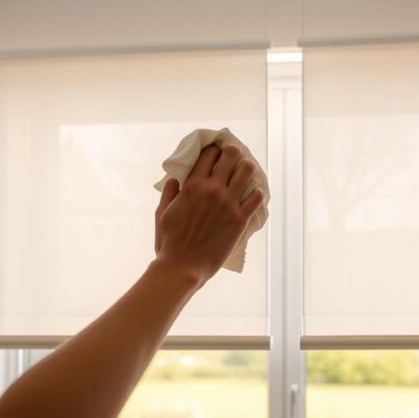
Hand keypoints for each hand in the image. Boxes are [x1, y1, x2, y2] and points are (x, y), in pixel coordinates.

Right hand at [154, 144, 263, 284]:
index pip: (208, 154)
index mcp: (192, 185)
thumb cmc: (169, 243)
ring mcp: (229, 203)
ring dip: (247, 169)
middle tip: (233, 158)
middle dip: (232, 154)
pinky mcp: (240, 219)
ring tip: (246, 173)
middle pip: (230, 156)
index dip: (214, 150)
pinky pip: (257, 198)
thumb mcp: (162, 213)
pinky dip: (257, 193)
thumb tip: (174, 179)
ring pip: (247, 171)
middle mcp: (213, 189)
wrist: (183, 267)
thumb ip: (169, 193)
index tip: (217, 152)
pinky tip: (255, 194)